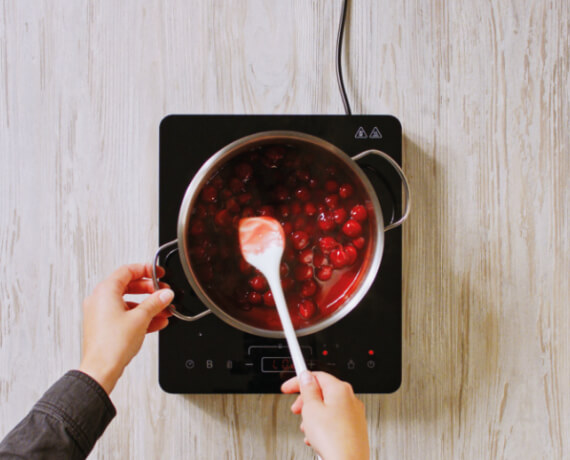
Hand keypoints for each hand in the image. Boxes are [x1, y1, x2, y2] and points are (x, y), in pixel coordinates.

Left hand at [79, 263, 173, 394]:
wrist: (100, 370)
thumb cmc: (111, 345)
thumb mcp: (141, 318)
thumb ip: (155, 302)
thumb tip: (165, 294)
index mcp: (105, 291)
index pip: (127, 271)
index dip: (146, 270)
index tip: (159, 274)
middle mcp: (99, 300)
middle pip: (129, 286)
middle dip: (150, 290)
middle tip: (163, 293)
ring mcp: (100, 314)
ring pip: (128, 302)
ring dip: (148, 305)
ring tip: (164, 310)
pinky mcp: (104, 326)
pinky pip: (125, 315)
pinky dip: (140, 316)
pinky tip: (156, 322)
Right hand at [281, 371, 368, 459]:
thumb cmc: (333, 439)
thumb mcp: (311, 409)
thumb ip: (308, 390)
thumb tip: (307, 377)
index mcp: (340, 389)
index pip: (317, 376)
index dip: (299, 381)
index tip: (288, 387)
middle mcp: (351, 399)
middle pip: (323, 392)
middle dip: (306, 402)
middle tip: (296, 410)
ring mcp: (355, 414)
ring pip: (328, 408)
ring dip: (313, 416)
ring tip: (307, 429)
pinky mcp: (355, 429)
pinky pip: (335, 421)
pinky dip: (323, 427)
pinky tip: (316, 438)